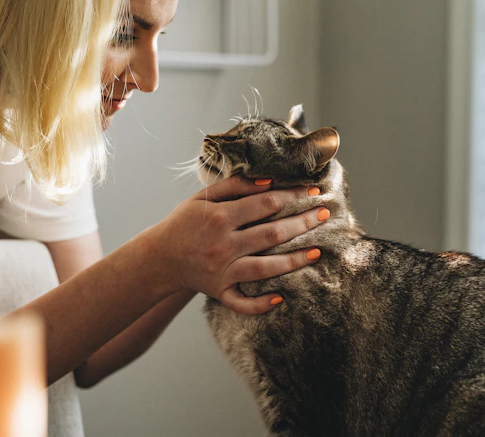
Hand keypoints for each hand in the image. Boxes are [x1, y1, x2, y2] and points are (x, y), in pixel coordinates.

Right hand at [146, 176, 327, 314]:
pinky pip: (242, 303)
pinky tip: (280, 298)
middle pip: (271, 234)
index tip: (313, 190)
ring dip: (293, 261)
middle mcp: (223, 245)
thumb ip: (235, 186)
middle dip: (302, 223)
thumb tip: (269, 181)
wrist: (159, 257)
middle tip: (325, 214)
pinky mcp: (219, 291)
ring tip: (317, 252)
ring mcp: (222, 271)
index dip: (292, 195)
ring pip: (264, 268)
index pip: (265, 203)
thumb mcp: (203, 198)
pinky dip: (260, 304)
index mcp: (220, 217)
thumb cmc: (184, 222)